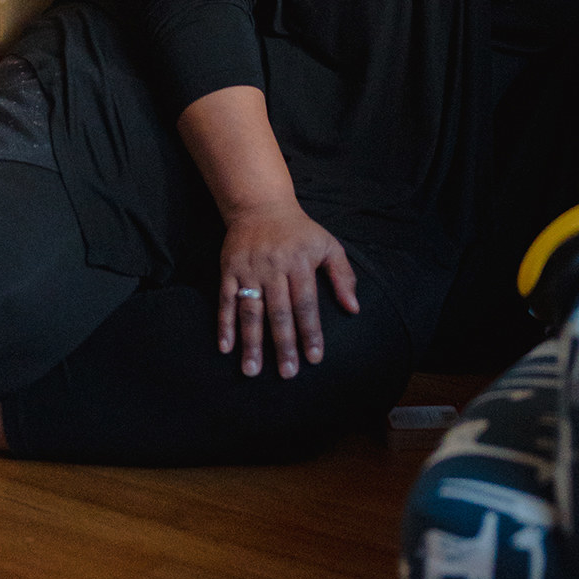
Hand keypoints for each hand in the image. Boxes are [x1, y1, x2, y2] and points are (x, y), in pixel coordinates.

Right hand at [218, 201, 358, 377]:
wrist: (260, 205)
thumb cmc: (299, 231)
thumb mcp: (328, 245)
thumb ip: (343, 276)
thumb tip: (353, 309)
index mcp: (299, 262)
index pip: (306, 303)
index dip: (310, 332)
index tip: (314, 358)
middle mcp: (273, 267)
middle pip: (279, 312)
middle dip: (283, 345)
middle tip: (287, 373)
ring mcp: (249, 269)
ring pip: (250, 310)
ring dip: (251, 342)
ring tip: (252, 371)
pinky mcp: (229, 269)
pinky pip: (225, 300)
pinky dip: (224, 324)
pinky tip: (226, 348)